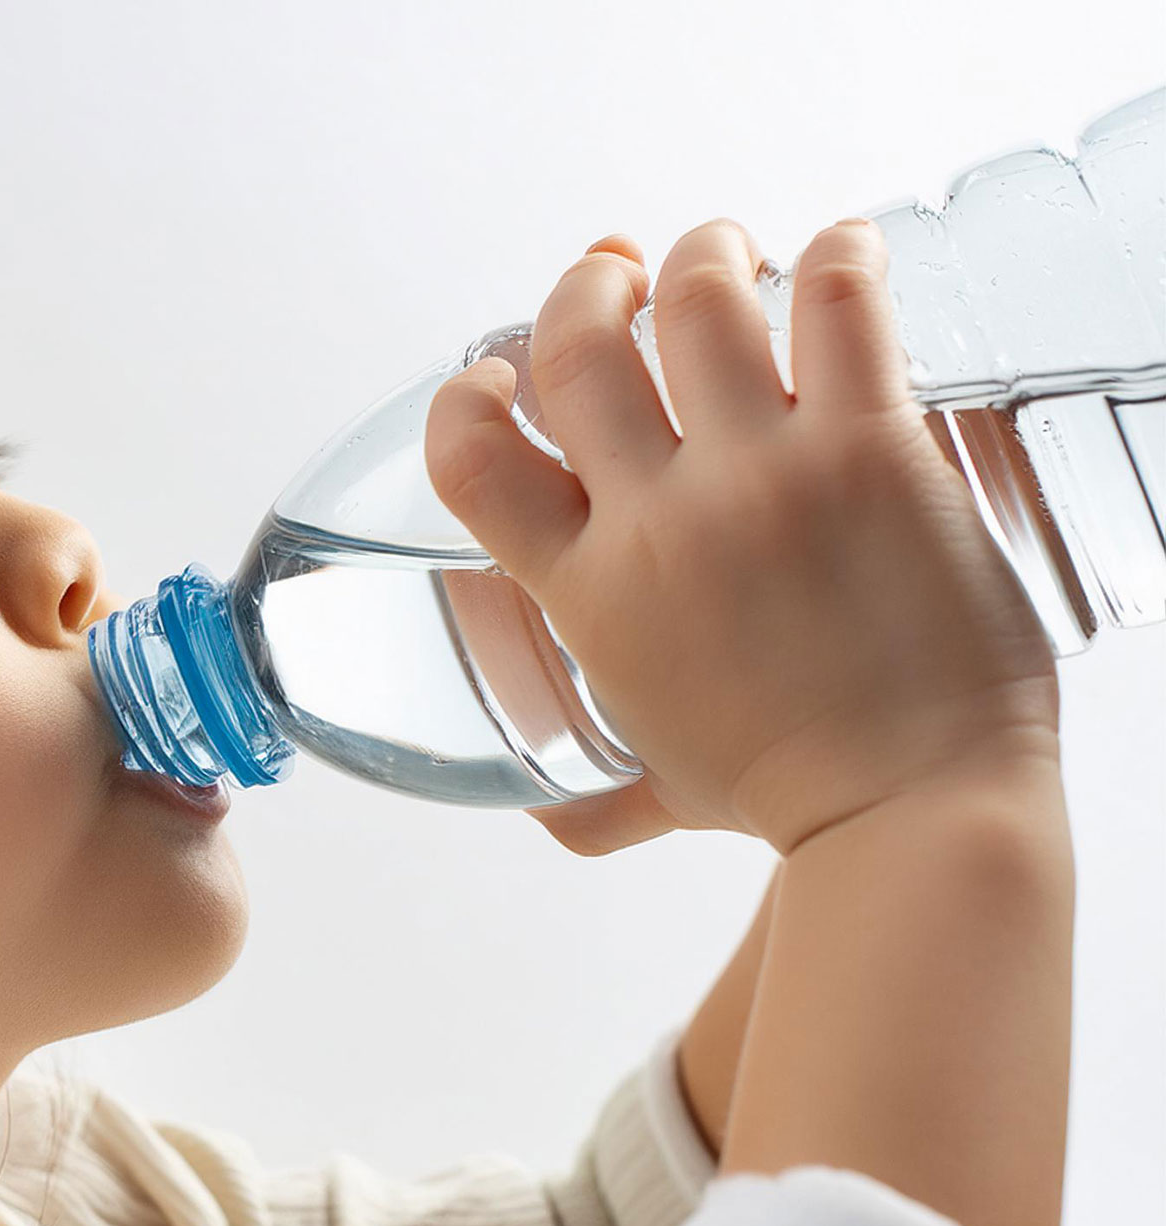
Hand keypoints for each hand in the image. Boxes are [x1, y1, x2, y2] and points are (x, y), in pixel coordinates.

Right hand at [424, 219, 1061, 856]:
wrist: (915, 813)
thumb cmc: (788, 799)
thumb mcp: (654, 789)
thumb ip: (589, 800)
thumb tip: (544, 819)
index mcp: (585, 593)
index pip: (470, 458)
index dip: (465, 394)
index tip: (497, 375)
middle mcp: (656, 522)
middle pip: (577, 346)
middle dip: (587, 287)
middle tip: (623, 278)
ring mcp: (763, 478)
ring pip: (697, 299)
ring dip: (703, 254)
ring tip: (726, 256)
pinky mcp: (870, 449)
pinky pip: (837, 303)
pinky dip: (835, 253)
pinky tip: (841, 250)